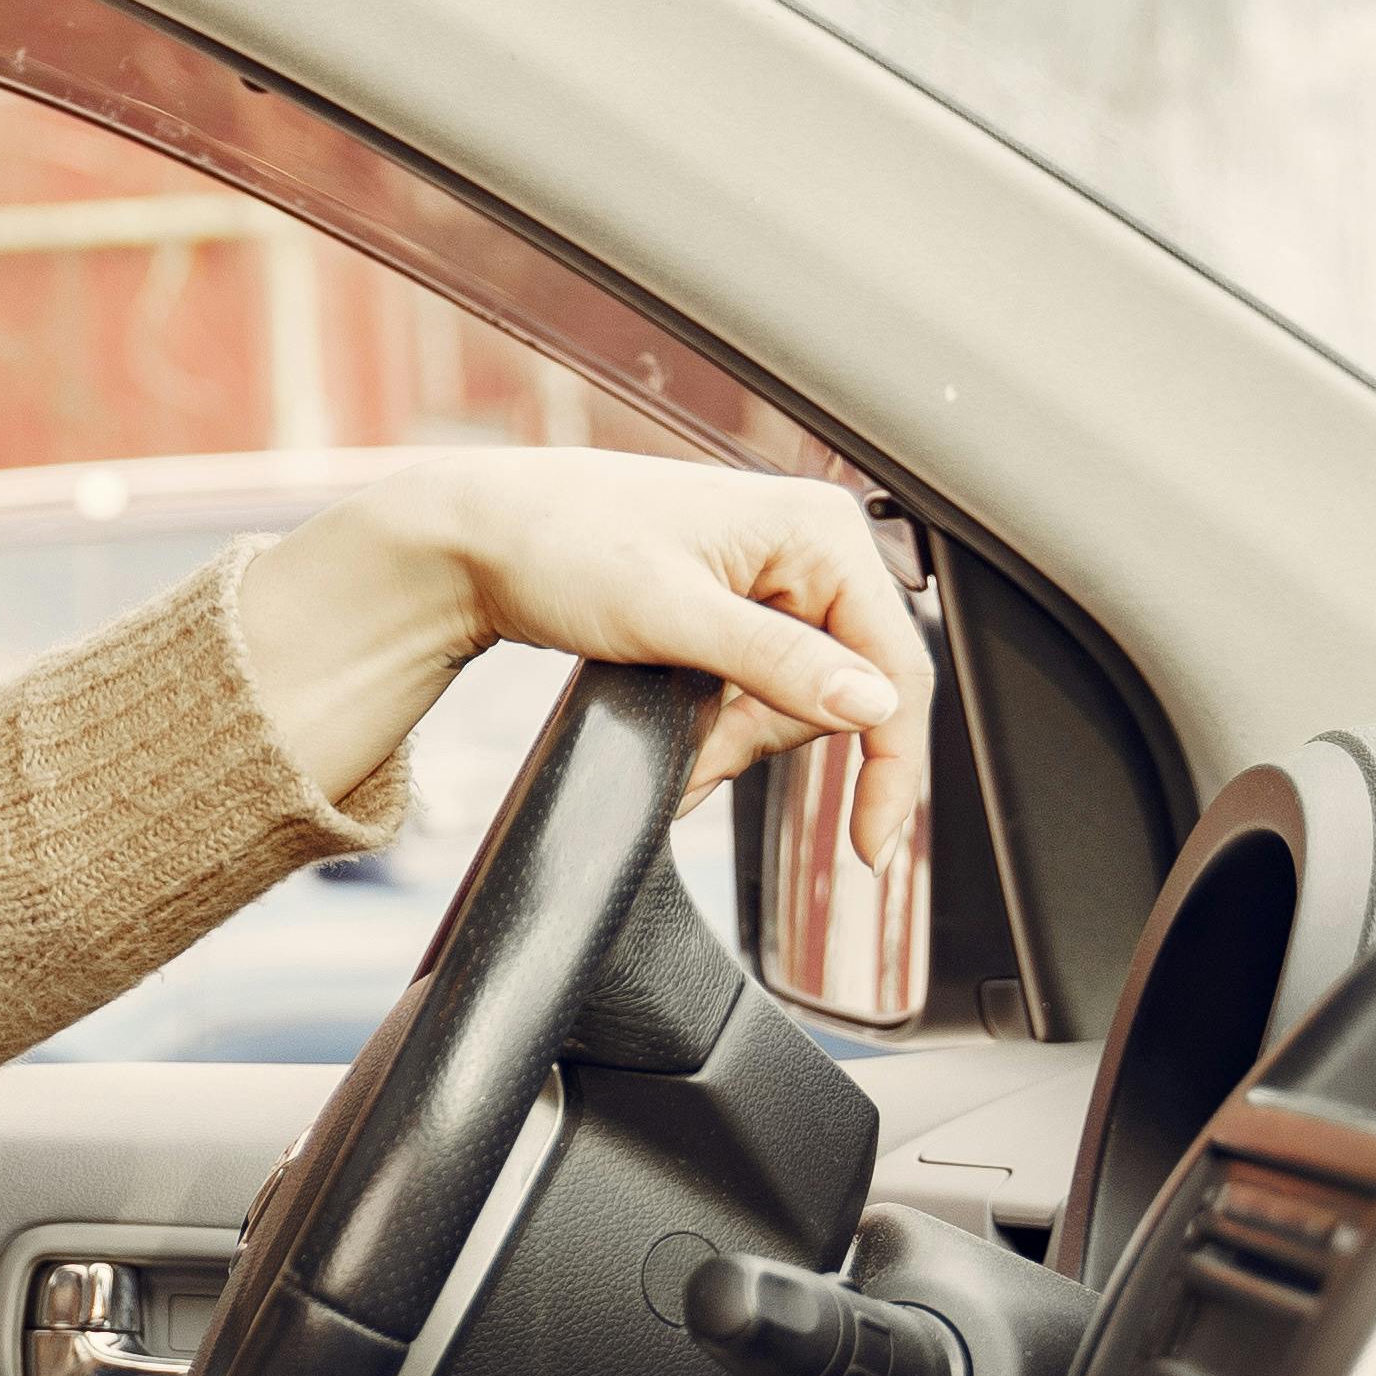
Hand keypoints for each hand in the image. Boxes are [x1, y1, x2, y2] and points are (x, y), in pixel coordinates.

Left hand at [236, 448, 931, 868]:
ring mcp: (774, 580)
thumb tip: (873, 706)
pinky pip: (756, 693)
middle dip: (764, 744)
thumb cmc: (562, 545)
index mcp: (820, 530)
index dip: (893, 762)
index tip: (871, 845)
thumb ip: (777, 663)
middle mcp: (810, 549)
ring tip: (672, 753)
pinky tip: (677, 744)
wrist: (480, 538)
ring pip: (794, 703)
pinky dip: (718, 730)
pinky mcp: (739, 610)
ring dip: (733, 743)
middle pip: (842, 693)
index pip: (895, 666)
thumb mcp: (671, 614)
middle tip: (694, 766)